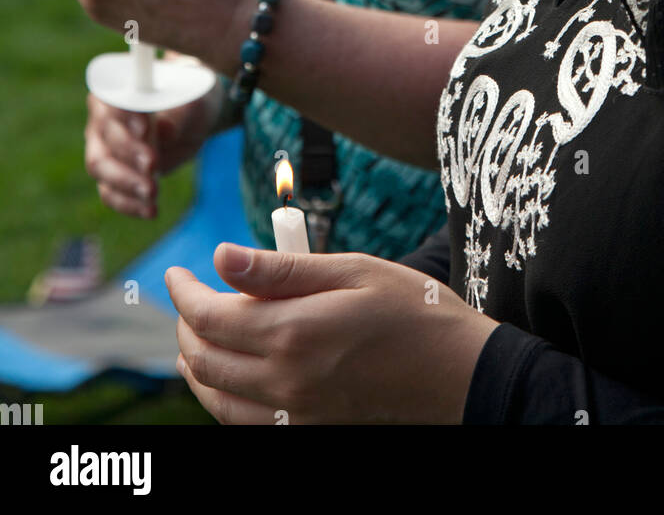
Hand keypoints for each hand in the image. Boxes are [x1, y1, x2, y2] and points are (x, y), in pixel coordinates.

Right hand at [85, 73, 223, 217]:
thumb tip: (163, 130)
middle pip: (103, 138)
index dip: (124, 116)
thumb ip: (178, 112)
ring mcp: (104, 148)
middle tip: (154, 164)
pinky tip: (150, 211)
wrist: (195, 118)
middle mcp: (103, 119)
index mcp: (119, 90)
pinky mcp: (114, 173)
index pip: (111, 102)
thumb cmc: (191, 99)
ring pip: (100, 168)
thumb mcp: (194, 99)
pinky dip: (128, 204)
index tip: (146, 128)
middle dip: (127, 154)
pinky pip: (110, 193)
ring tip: (153, 194)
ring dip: (125, 183)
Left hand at [167, 245, 498, 424]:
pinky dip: (222, 398)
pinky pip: (243, 423)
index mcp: (292, 333)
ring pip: (215, 399)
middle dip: (185, 325)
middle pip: (202, 359)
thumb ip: (281, 269)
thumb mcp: (351, 271)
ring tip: (196, 336)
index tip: (178, 271)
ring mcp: (295, 415)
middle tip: (189, 297)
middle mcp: (285, 381)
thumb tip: (221, 256)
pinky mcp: (309, 431)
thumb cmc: (412, 311)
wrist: (460, 375)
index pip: (208, 315)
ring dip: (195, 366)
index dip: (183, 291)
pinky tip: (231, 374)